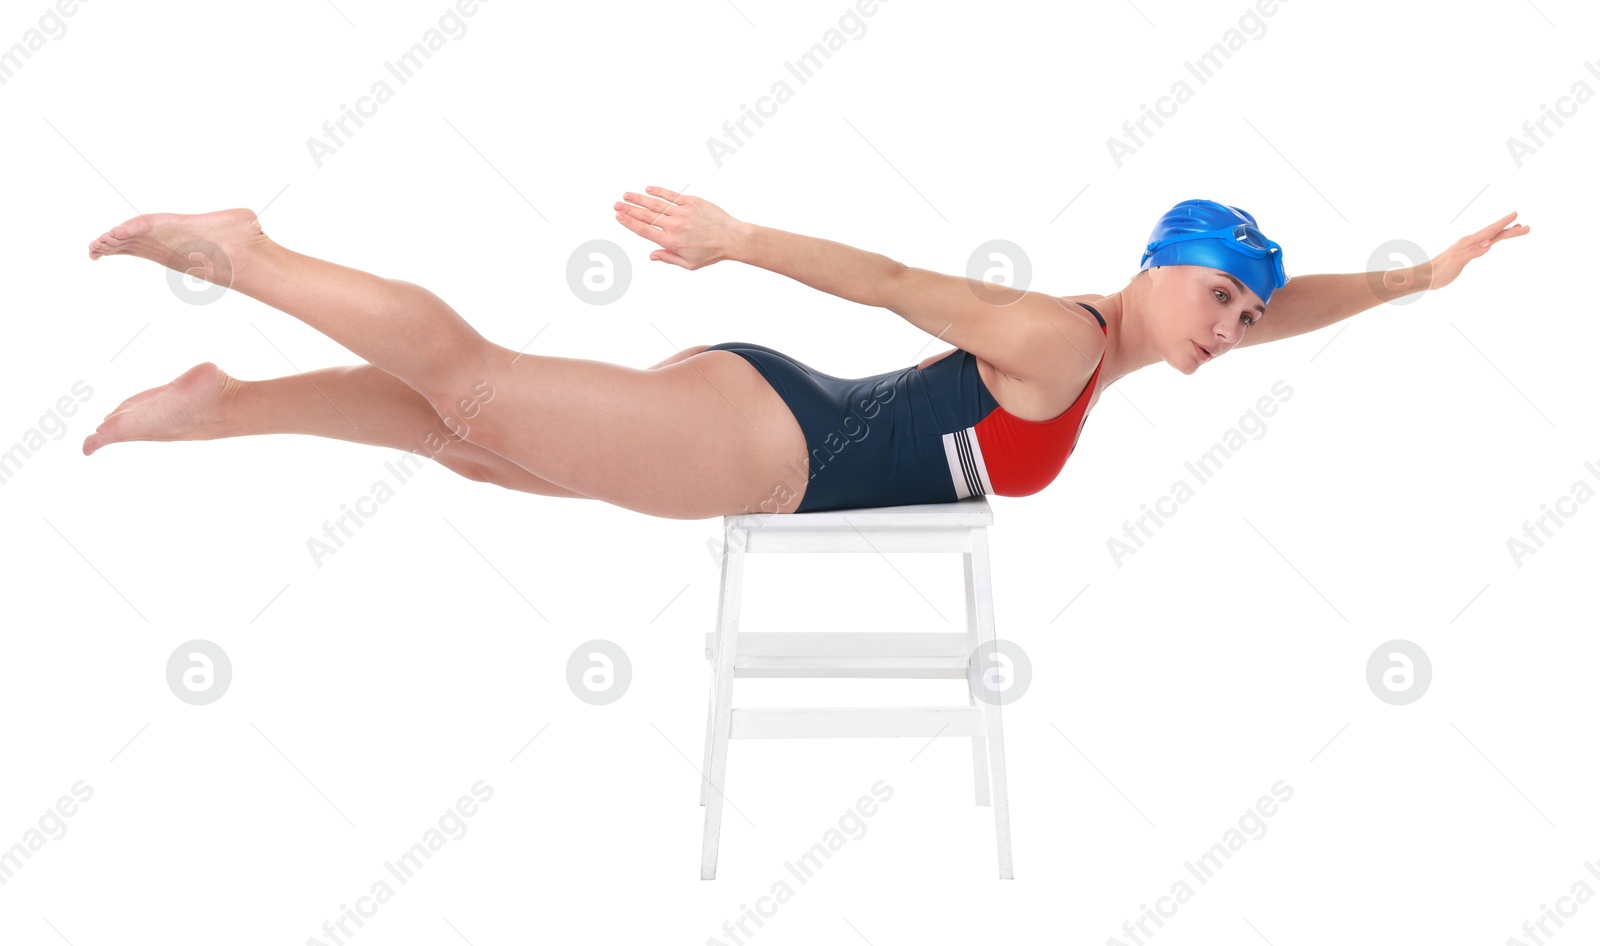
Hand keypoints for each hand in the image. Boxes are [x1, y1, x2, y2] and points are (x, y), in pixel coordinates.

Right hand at [613, 186, 745, 269]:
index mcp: (672, 242)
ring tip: (626, 195)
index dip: (629, 223)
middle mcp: (674, 225)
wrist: (731, 237)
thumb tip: (652, 255)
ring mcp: (682, 212)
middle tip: (616, 205)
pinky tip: (648, 189)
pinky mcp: (691, 202)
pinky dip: (658, 191)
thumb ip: (668, 258)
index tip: (619, 217)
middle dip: (629, 209)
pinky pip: (671, 195)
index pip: (645, 230)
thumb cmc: (711, 252)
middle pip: (646, 216)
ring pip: (656, 204)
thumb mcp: (689, 264)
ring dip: (639, 199)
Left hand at [1420, 211, 1529, 291]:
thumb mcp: (1456, 262)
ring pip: (1490, 237)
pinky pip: (1484, 243)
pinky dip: (1494, 239)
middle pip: (1494, 233)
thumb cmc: (1440, 271)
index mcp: (1469, 242)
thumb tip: (1489, 243)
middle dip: (1511, 229)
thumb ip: (1472, 252)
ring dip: (1504, 233)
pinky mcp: (1466, 253)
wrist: (1426, 276)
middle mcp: (1469, 241)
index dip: (1504, 223)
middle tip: (1527, 227)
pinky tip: (1495, 240)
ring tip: (1517, 229)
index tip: (1516, 214)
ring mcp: (1468, 246)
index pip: (1490, 231)